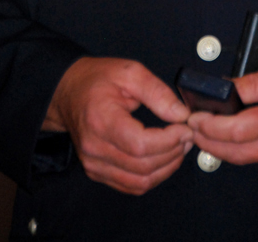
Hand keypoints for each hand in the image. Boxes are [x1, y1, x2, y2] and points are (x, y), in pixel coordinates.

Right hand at [43, 57, 192, 193]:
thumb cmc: (97, 79)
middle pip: (142, 166)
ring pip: (139, 182)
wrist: (69, 92)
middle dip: (173, 153)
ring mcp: (94, 164)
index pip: (140, 145)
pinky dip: (152, 177)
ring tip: (180, 147)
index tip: (186, 128)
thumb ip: (157, 92)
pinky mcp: (97, 172)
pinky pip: (130, 185)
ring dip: (166, 168)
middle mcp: (95, 148)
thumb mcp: (130, 72)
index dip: (169, 141)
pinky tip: (164, 159)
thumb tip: (182, 115)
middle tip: (188, 136)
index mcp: (101, 120)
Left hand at [188, 50, 257, 164]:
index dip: (210, 126)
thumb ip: (255, 82)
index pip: (236, 130)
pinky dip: (248, 151)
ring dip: (226, 151)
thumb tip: (227, 89)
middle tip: (193, 131)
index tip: (195, 117)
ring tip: (209, 134)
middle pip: (239, 153)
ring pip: (252, 160)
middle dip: (210, 144)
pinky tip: (240, 137)